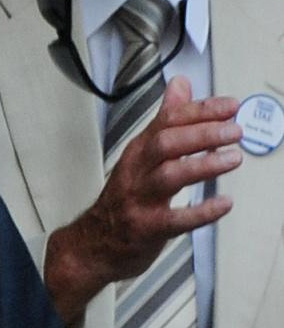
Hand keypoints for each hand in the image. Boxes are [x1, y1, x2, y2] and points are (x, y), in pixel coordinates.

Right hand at [44, 78, 239, 324]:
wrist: (94, 244)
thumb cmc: (125, 197)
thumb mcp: (142, 153)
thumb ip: (165, 119)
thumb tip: (181, 84)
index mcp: (138, 151)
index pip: (167, 122)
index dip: (200, 111)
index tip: (230, 106)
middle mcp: (137, 171)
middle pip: (164, 144)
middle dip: (201, 134)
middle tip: (234, 130)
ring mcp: (140, 200)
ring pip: (169, 176)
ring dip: (203, 165)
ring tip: (233, 158)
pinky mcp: (147, 228)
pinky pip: (175, 220)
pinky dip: (201, 212)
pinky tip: (224, 204)